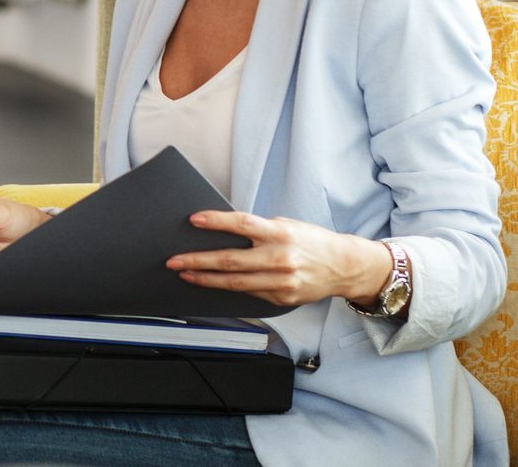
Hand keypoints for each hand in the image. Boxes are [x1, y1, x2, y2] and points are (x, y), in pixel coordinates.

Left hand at [166, 211, 392, 306]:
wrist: (343, 266)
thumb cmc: (312, 241)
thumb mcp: (287, 226)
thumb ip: (259, 230)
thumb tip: (223, 231)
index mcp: (281, 233)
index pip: (243, 224)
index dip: (217, 222)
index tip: (194, 220)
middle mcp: (280, 258)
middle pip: (230, 260)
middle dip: (198, 260)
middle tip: (174, 260)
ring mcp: (281, 282)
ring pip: (234, 283)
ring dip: (206, 279)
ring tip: (185, 274)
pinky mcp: (281, 298)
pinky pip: (248, 293)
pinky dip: (228, 289)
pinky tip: (211, 284)